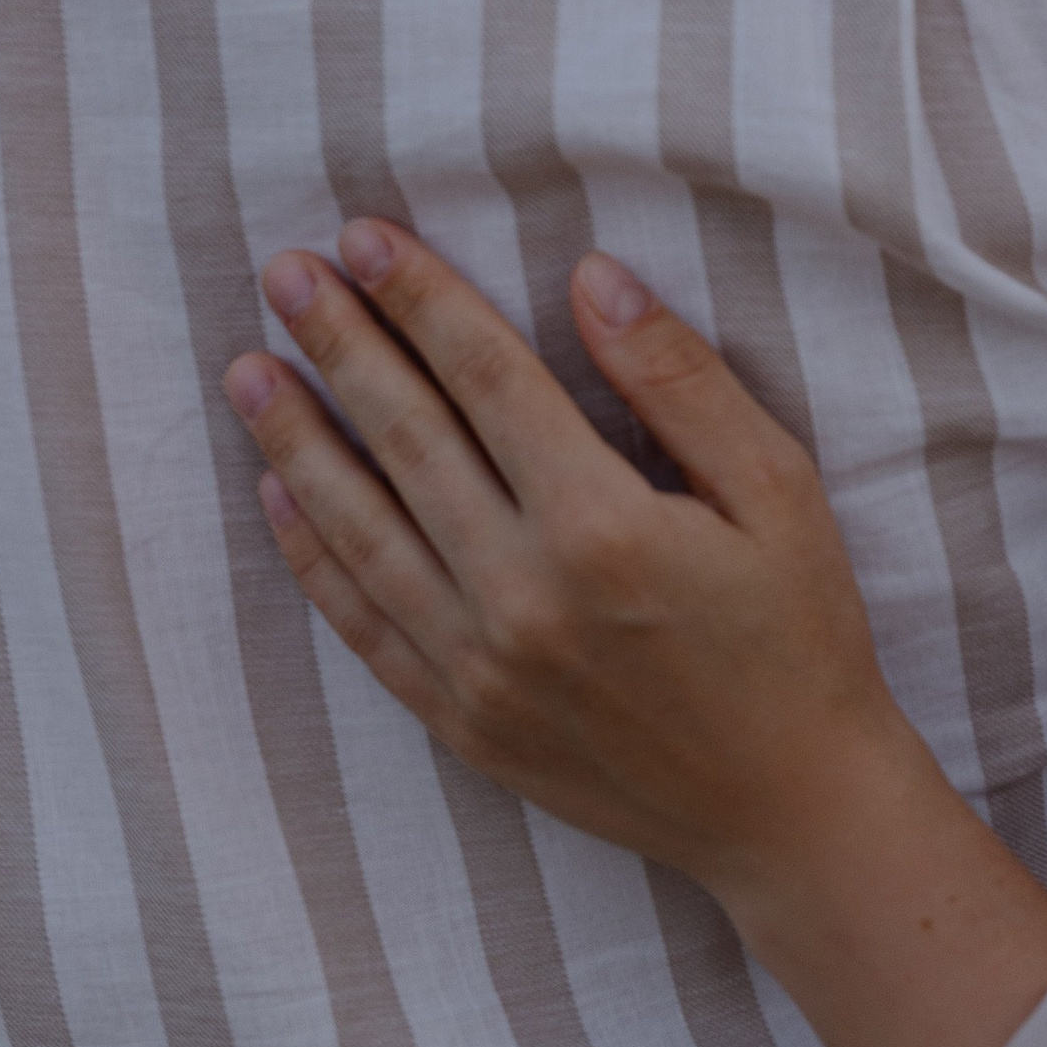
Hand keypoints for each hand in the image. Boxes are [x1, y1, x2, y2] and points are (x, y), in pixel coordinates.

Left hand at [222, 226, 1046, 1046]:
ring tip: (249, 368)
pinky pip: (363, 623)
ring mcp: (480, 667)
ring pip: (362, 529)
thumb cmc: (798, 638)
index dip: (423, 300)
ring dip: (297, 441)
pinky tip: (279, 492)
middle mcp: (522, 596)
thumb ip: (681, 382)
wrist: (790, 809)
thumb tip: (593, 278)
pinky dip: (313, 554)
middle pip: (408, 440)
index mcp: (603, 526)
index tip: (366, 237)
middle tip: (284, 273)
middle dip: (342, 345)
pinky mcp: (461, 722)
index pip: (487, 381)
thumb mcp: (778, 491)